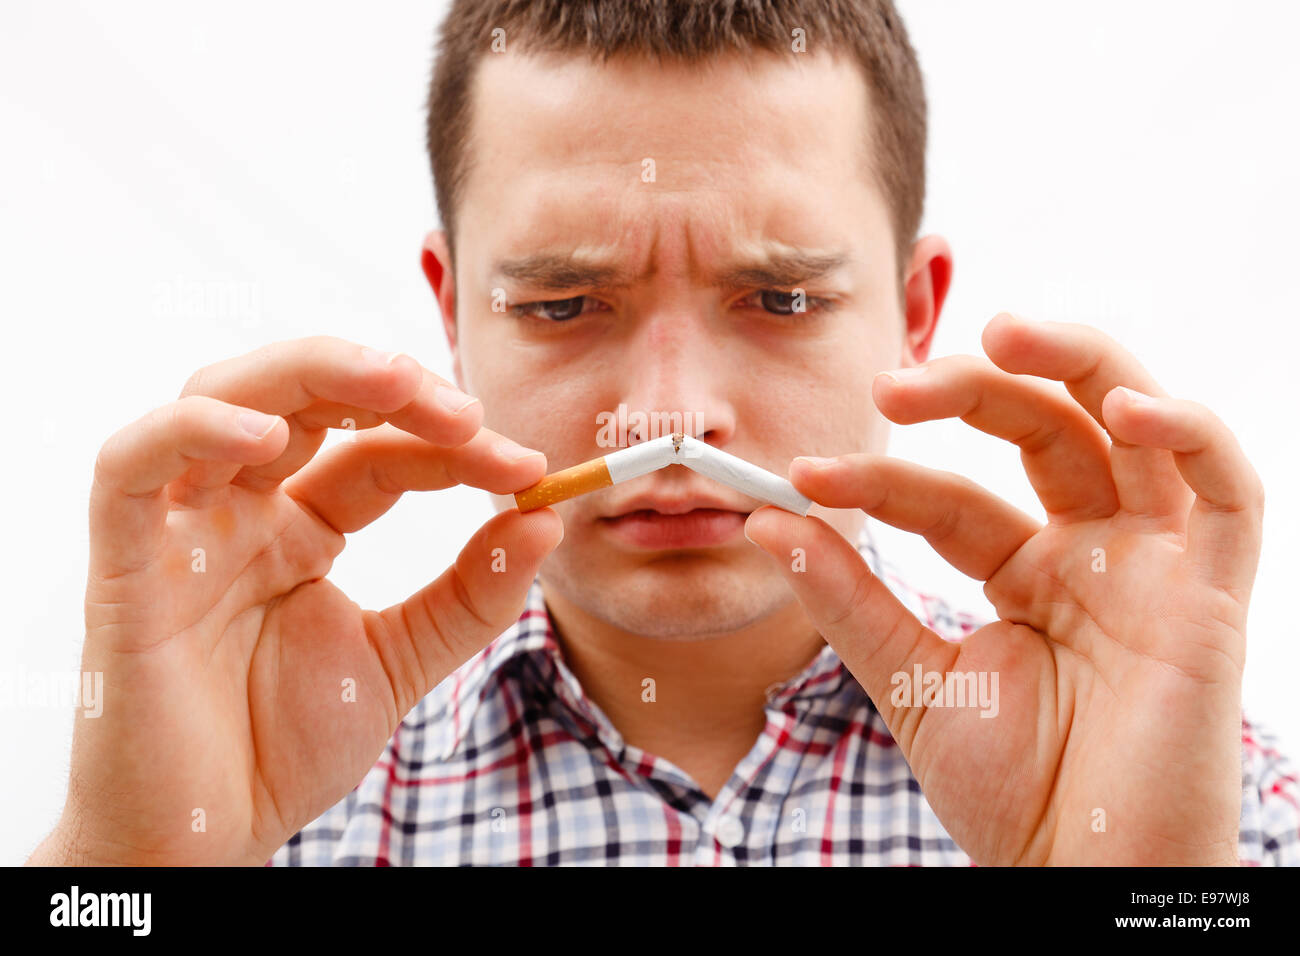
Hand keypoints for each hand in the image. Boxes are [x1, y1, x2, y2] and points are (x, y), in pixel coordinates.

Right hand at [30, 337, 561, 865]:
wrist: (209, 838)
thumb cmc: (284, 747)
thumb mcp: (401, 660)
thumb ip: (469, 594)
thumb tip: (546, 518)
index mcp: (301, 528)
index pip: (380, 453)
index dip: (453, 448)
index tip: (529, 469)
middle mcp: (242, 511)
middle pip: (302, 397)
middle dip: (389, 386)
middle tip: (468, 412)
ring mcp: (181, 528)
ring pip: (220, 398)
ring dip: (309, 374)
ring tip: (396, 386)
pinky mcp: (125, 563)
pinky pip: (132, 468)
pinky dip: (191, 431)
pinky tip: (267, 436)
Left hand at [745, 313, 1261, 864]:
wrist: (1076, 876)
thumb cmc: (1012, 790)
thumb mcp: (915, 681)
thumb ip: (852, 599)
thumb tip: (771, 520)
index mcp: (1025, 571)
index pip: (948, 496)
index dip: (880, 478)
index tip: (801, 475)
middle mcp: (1092, 552)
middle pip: (1045, 429)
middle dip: (972, 390)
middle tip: (892, 385)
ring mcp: (1154, 565)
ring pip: (1136, 425)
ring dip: (1078, 364)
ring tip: (1002, 332)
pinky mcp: (1212, 593)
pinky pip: (1226, 489)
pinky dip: (1189, 433)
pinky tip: (1128, 406)